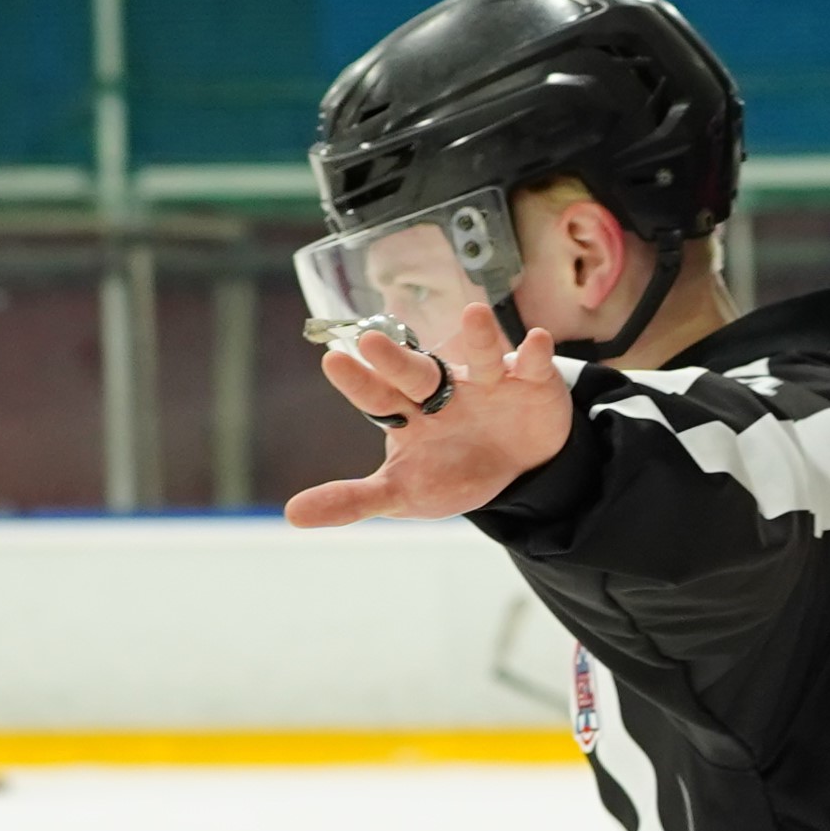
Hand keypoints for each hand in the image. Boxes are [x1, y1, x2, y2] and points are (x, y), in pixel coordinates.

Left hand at [284, 322, 574, 528]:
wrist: (519, 470)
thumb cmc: (453, 473)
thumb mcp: (404, 493)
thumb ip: (354, 499)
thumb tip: (293, 516)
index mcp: (408, 413)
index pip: (376, 397)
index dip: (358, 382)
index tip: (334, 361)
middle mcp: (443, 390)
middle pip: (418, 373)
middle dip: (397, 359)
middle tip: (372, 340)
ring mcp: (487, 383)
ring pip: (479, 357)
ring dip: (479, 338)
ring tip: (474, 315)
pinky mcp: (528, 382)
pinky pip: (530, 365)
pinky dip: (534, 353)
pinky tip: (536, 341)